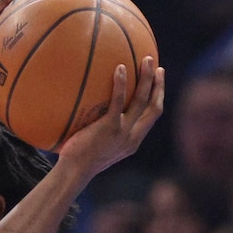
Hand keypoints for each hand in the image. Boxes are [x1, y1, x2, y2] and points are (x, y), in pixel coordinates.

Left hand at [56, 57, 164, 177]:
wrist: (73, 173)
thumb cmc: (77, 162)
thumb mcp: (97, 148)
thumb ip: (102, 133)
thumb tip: (90, 114)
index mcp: (132, 142)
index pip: (151, 118)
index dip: (158, 98)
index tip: (158, 82)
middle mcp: (133, 137)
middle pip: (155, 107)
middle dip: (159, 86)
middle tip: (158, 67)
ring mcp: (123, 132)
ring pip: (143, 100)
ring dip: (147, 79)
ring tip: (146, 60)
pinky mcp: (110, 127)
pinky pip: (119, 101)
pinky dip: (121, 84)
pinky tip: (119, 68)